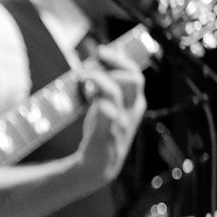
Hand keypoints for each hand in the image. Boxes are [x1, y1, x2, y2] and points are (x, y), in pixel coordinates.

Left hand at [75, 47, 146, 185]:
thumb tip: (91, 61)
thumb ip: (104, 86)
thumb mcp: (108, 105)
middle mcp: (131, 110)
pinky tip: (88, 99)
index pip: (134, 72)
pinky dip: (98, 102)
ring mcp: (120, 122)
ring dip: (97, 80)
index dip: (119, 58)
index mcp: (134, 101)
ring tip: (82, 78)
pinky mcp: (107, 133)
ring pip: (116, 92)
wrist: (98, 166)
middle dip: (113, 66)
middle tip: (91, 66)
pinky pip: (107, 113)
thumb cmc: (102, 131)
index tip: (101, 51)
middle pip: (133, 79)